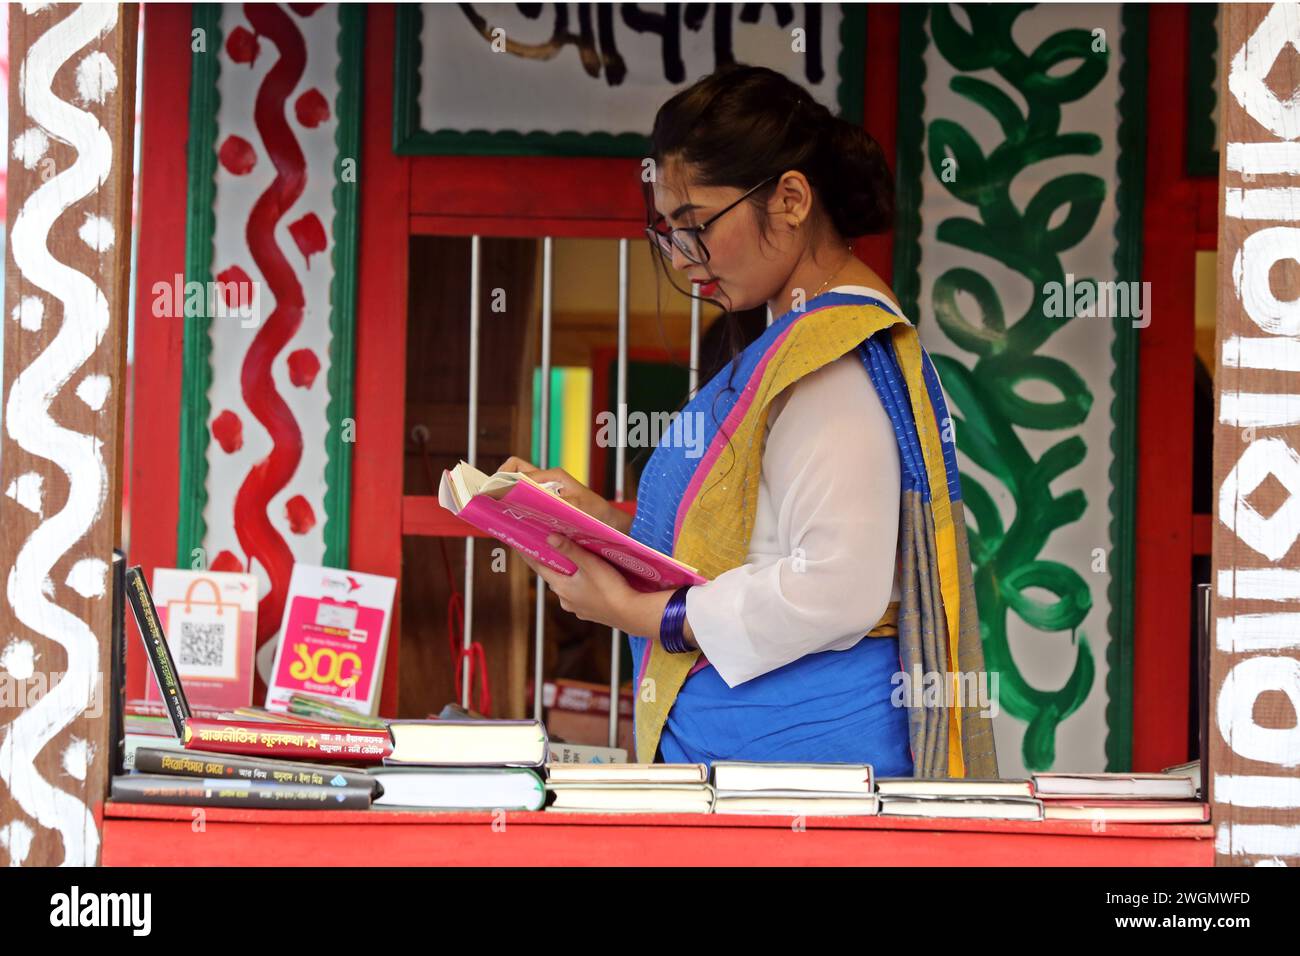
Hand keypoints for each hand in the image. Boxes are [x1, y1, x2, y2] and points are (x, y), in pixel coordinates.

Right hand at [498, 456, 627, 529]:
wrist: (610, 523)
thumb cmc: (598, 512)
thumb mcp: (579, 508)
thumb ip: (558, 503)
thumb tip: (536, 503)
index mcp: (552, 476)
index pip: (518, 470)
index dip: (502, 480)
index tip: (489, 493)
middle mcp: (547, 480)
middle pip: (515, 472)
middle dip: (499, 480)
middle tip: (487, 498)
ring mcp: (546, 491)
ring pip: (519, 487)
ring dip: (507, 495)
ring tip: (495, 510)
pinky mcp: (547, 504)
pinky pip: (527, 501)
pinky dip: (517, 507)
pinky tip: (512, 521)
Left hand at [517, 533, 639, 630]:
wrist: (632, 614)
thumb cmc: (610, 588)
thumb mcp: (590, 564)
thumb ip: (570, 550)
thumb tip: (549, 537)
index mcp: (562, 587)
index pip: (539, 568)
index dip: (530, 555)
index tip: (521, 544)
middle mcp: (565, 600)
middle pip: (553, 577)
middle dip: (551, 564)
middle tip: (549, 548)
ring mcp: (578, 608)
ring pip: (567, 588)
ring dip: (567, 576)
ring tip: (572, 562)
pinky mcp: (591, 613)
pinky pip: (580, 596)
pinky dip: (579, 587)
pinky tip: (589, 581)